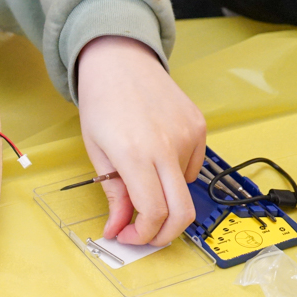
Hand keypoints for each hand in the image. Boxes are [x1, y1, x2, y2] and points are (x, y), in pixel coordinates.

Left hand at [77, 36, 205, 244]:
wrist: (119, 60)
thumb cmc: (101, 102)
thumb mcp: (97, 151)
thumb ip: (112, 193)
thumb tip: (118, 228)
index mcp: (134, 154)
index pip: (153, 212)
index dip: (143, 235)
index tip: (129, 236)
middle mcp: (166, 146)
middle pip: (183, 213)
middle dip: (165, 234)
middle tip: (146, 234)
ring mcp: (188, 135)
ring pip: (184, 188)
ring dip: (164, 194)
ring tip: (141, 171)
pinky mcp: (199, 126)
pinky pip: (193, 166)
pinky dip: (176, 172)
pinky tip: (157, 153)